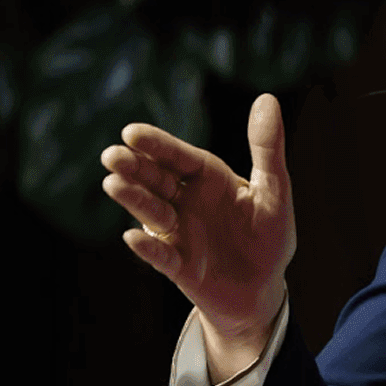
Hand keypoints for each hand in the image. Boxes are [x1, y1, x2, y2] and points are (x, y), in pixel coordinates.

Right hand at [100, 94, 295, 352]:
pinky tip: (133, 237)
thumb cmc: (269, 235)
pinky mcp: (180, 266)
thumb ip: (267, 148)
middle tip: (112, 155)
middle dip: (135, 168)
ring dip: (134, 199)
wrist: (263, 288)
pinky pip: (162, 256)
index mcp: (208, 180)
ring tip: (113, 184)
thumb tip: (266, 98)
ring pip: (152, 213)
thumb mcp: (274, 190)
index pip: (179, 157)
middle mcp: (186, 203)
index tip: (132, 132)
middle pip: (157, 181)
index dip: (157, 145)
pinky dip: (148, 248)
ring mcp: (180, 234)